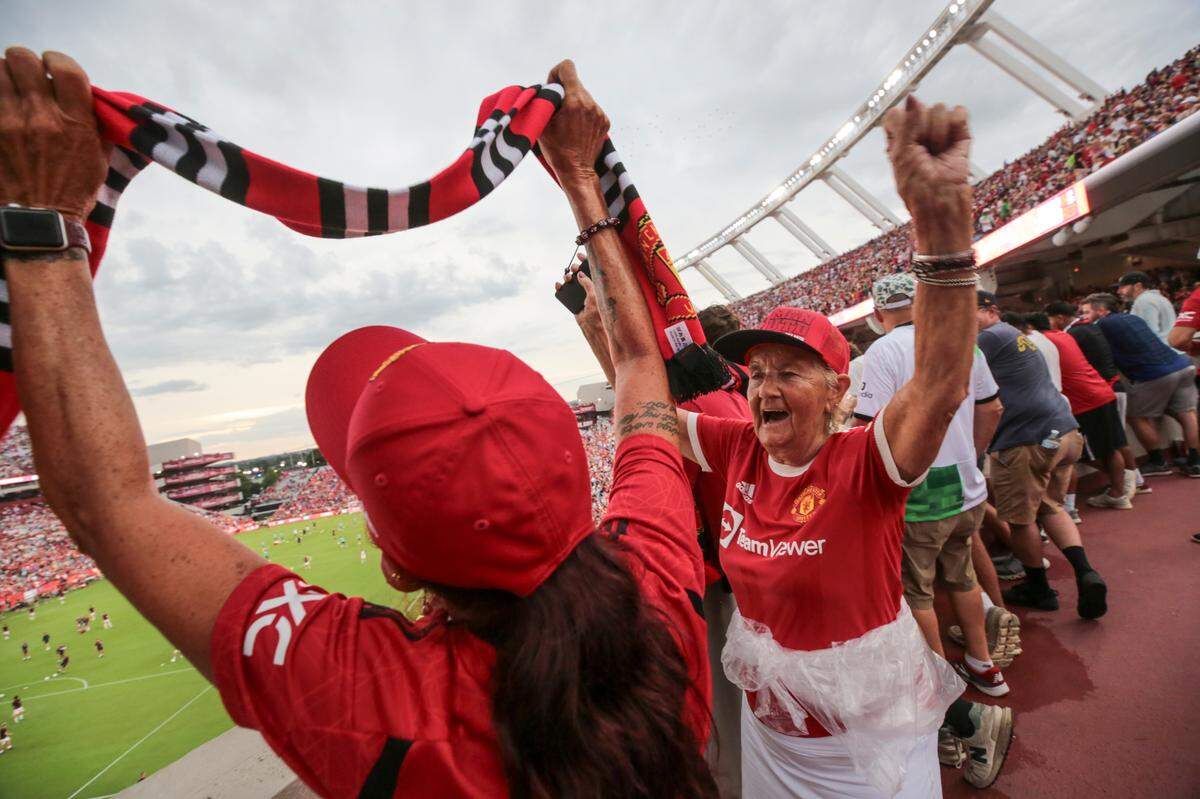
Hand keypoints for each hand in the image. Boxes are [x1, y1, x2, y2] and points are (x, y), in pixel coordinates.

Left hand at [0, 49, 106, 222]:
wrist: (41, 220)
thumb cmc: (73, 191)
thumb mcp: (99, 158)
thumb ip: (94, 124)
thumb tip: (89, 99)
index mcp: (75, 122)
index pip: (65, 68)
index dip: (57, 60)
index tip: (54, 67)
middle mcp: (41, 117)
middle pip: (23, 59)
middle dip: (24, 62)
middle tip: (26, 75)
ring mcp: (9, 123)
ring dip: (3, 74)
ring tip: (8, 88)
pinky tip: (2, 105)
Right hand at [538, 60, 608, 187]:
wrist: (576, 171)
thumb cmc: (556, 149)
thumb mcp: (541, 123)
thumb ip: (541, 101)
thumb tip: (541, 89)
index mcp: (574, 101)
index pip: (567, 67)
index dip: (555, 74)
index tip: (552, 89)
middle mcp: (590, 104)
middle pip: (575, 83)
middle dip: (564, 92)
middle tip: (556, 111)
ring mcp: (600, 113)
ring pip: (583, 96)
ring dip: (574, 104)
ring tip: (567, 123)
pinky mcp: (605, 121)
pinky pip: (591, 108)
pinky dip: (583, 114)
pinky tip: (576, 129)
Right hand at [556, 254, 602, 329]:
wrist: (591, 326)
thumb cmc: (597, 311)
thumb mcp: (594, 294)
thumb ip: (588, 283)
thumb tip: (580, 275)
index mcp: (596, 284)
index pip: (591, 269)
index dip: (585, 261)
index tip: (580, 255)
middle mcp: (588, 287)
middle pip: (580, 273)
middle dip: (575, 268)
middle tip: (574, 268)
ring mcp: (579, 293)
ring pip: (571, 281)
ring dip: (568, 276)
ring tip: (567, 277)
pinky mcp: (572, 300)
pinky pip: (564, 291)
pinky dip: (560, 286)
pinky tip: (558, 284)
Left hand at [883, 95, 972, 253]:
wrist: (942, 203)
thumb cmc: (917, 187)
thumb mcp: (902, 154)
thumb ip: (906, 123)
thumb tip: (912, 97)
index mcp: (898, 138)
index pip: (895, 113)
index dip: (901, 124)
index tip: (905, 144)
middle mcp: (918, 132)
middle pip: (920, 108)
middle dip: (921, 131)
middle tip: (924, 153)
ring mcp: (940, 132)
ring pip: (939, 108)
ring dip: (938, 134)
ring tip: (938, 154)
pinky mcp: (961, 134)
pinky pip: (959, 112)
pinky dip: (956, 127)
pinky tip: (952, 145)